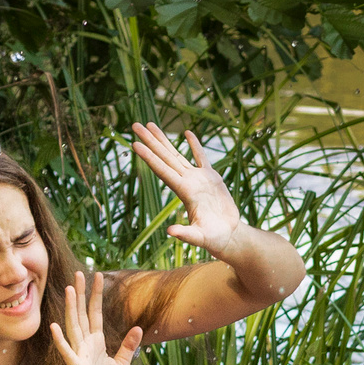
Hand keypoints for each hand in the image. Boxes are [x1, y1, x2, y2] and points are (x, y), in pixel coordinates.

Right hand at [50, 276, 143, 364]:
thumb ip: (128, 347)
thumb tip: (138, 328)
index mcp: (97, 343)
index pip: (96, 314)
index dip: (96, 295)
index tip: (97, 275)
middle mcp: (86, 345)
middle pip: (82, 315)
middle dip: (81, 294)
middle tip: (78, 273)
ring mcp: (80, 356)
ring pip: (74, 328)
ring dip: (71, 309)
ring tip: (68, 290)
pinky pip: (68, 353)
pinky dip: (61, 341)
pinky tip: (54, 327)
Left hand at [130, 121, 245, 260]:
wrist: (228, 236)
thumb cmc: (214, 239)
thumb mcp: (200, 238)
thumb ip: (186, 234)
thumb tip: (170, 232)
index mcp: (184, 193)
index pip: (162, 171)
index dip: (149, 157)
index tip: (135, 144)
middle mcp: (187, 183)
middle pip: (165, 158)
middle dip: (151, 141)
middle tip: (135, 125)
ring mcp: (198, 179)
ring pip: (177, 155)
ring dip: (164, 140)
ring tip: (150, 124)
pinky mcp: (211, 179)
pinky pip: (201, 158)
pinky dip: (194, 146)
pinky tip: (186, 133)